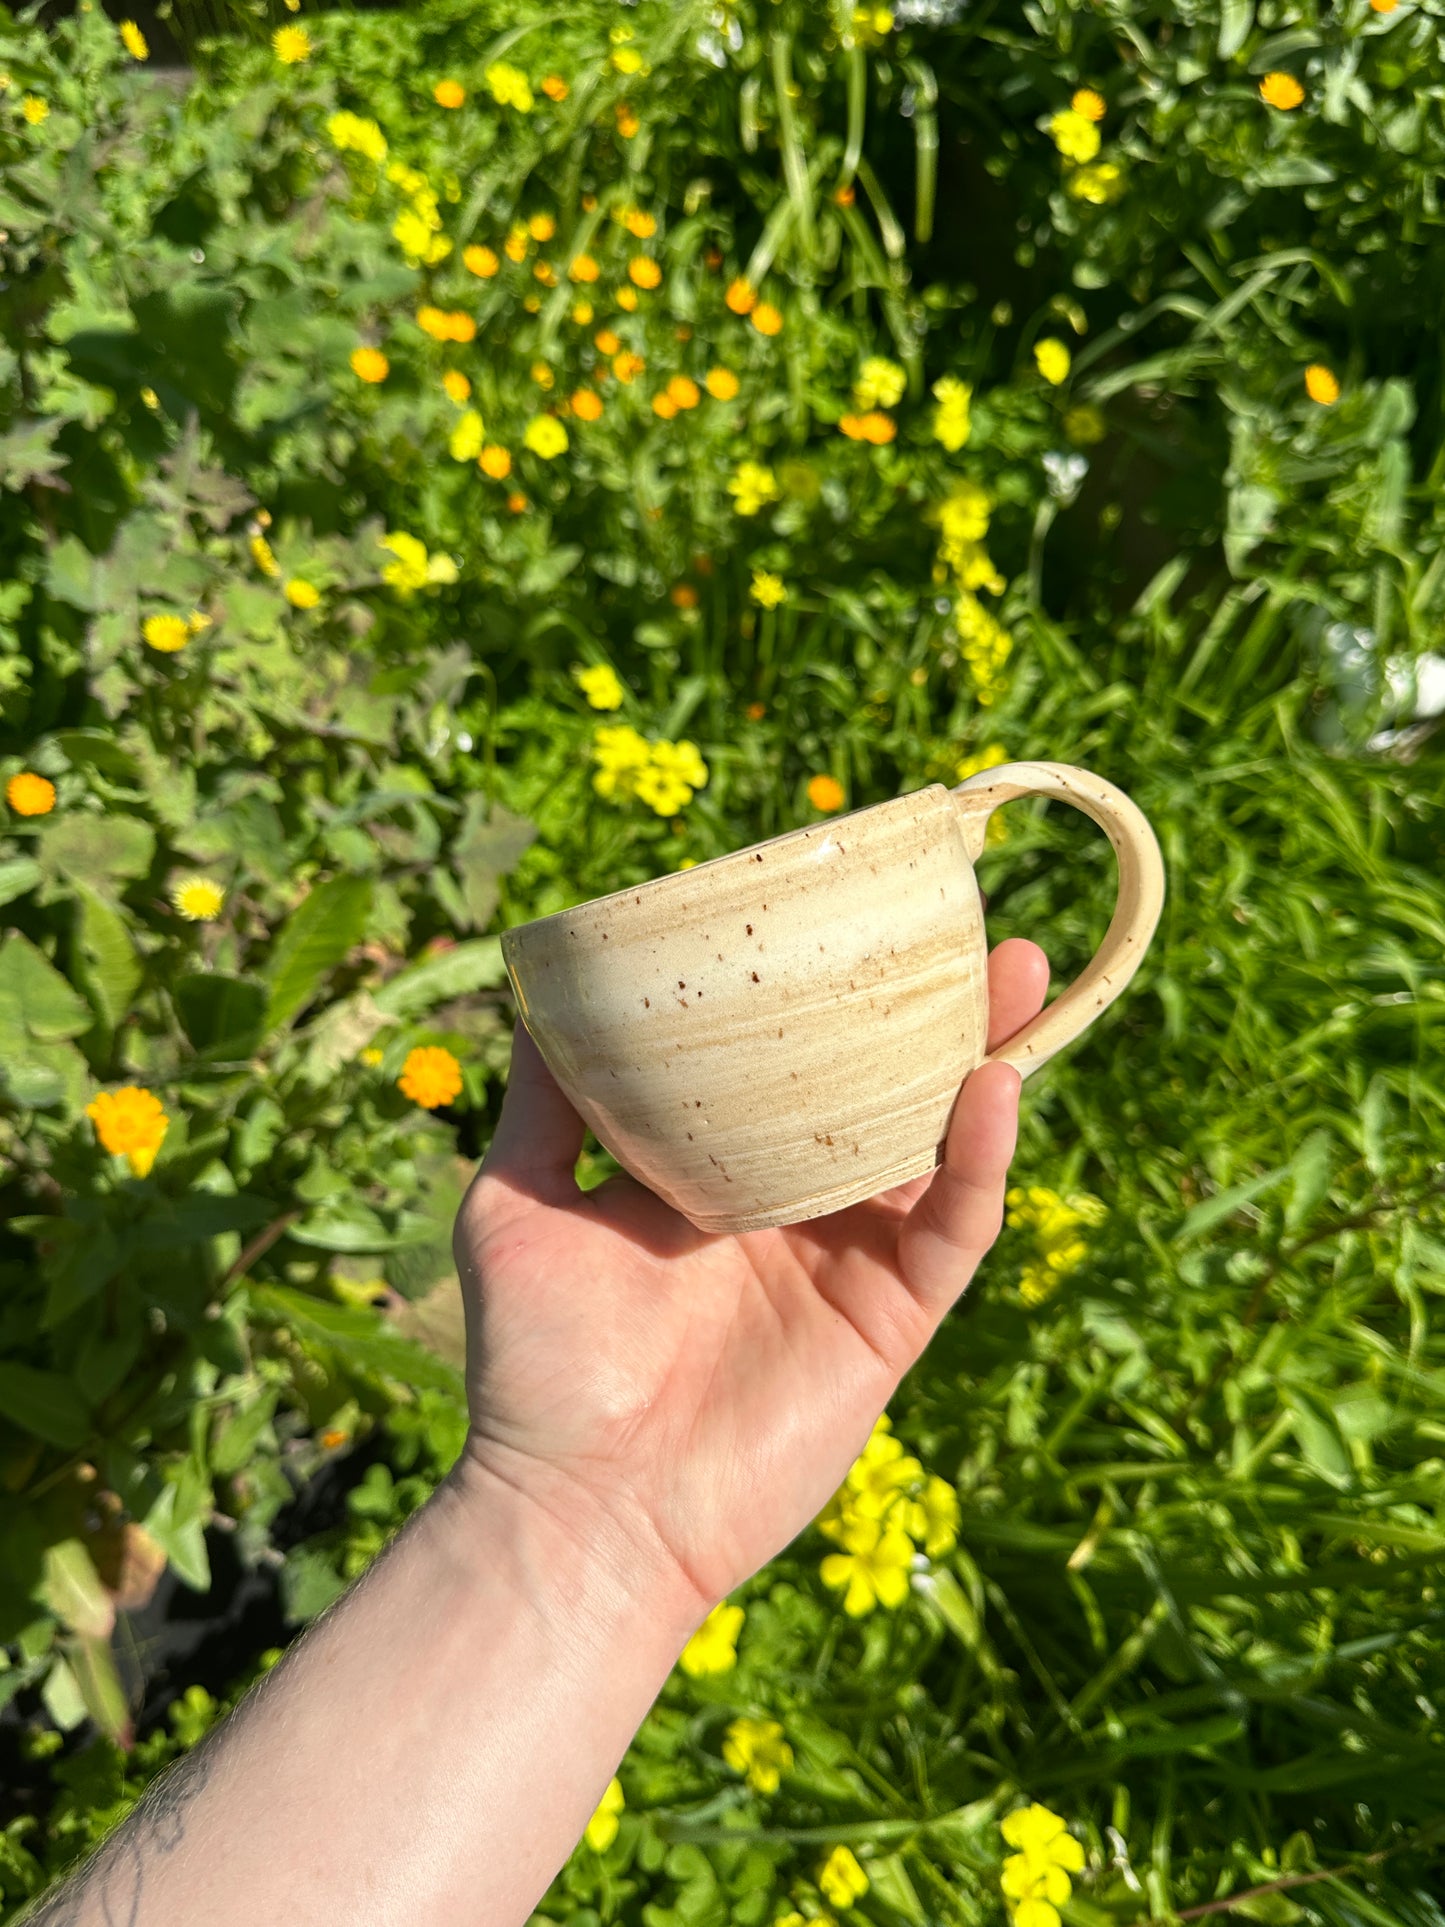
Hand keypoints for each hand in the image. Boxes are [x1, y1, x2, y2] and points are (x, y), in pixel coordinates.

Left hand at [452, 937, 1049, 1621]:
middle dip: (933, 1012)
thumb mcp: (515, 1206)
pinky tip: (993, 1089)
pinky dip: (979, 1162)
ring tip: (1019, 975)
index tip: (848, 911)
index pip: (789, 1066)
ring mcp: (848, 1261)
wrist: (578, 1510)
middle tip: (972, 927)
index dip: (827, 998)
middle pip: (883, 1089)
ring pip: (938, 1145)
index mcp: (717, 1172)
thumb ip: (540, 1107)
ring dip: (986, 1059)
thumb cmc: (535, 1368)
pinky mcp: (889, 1320)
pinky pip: (952, 1230)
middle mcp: (794, 1206)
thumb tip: (536, 995)